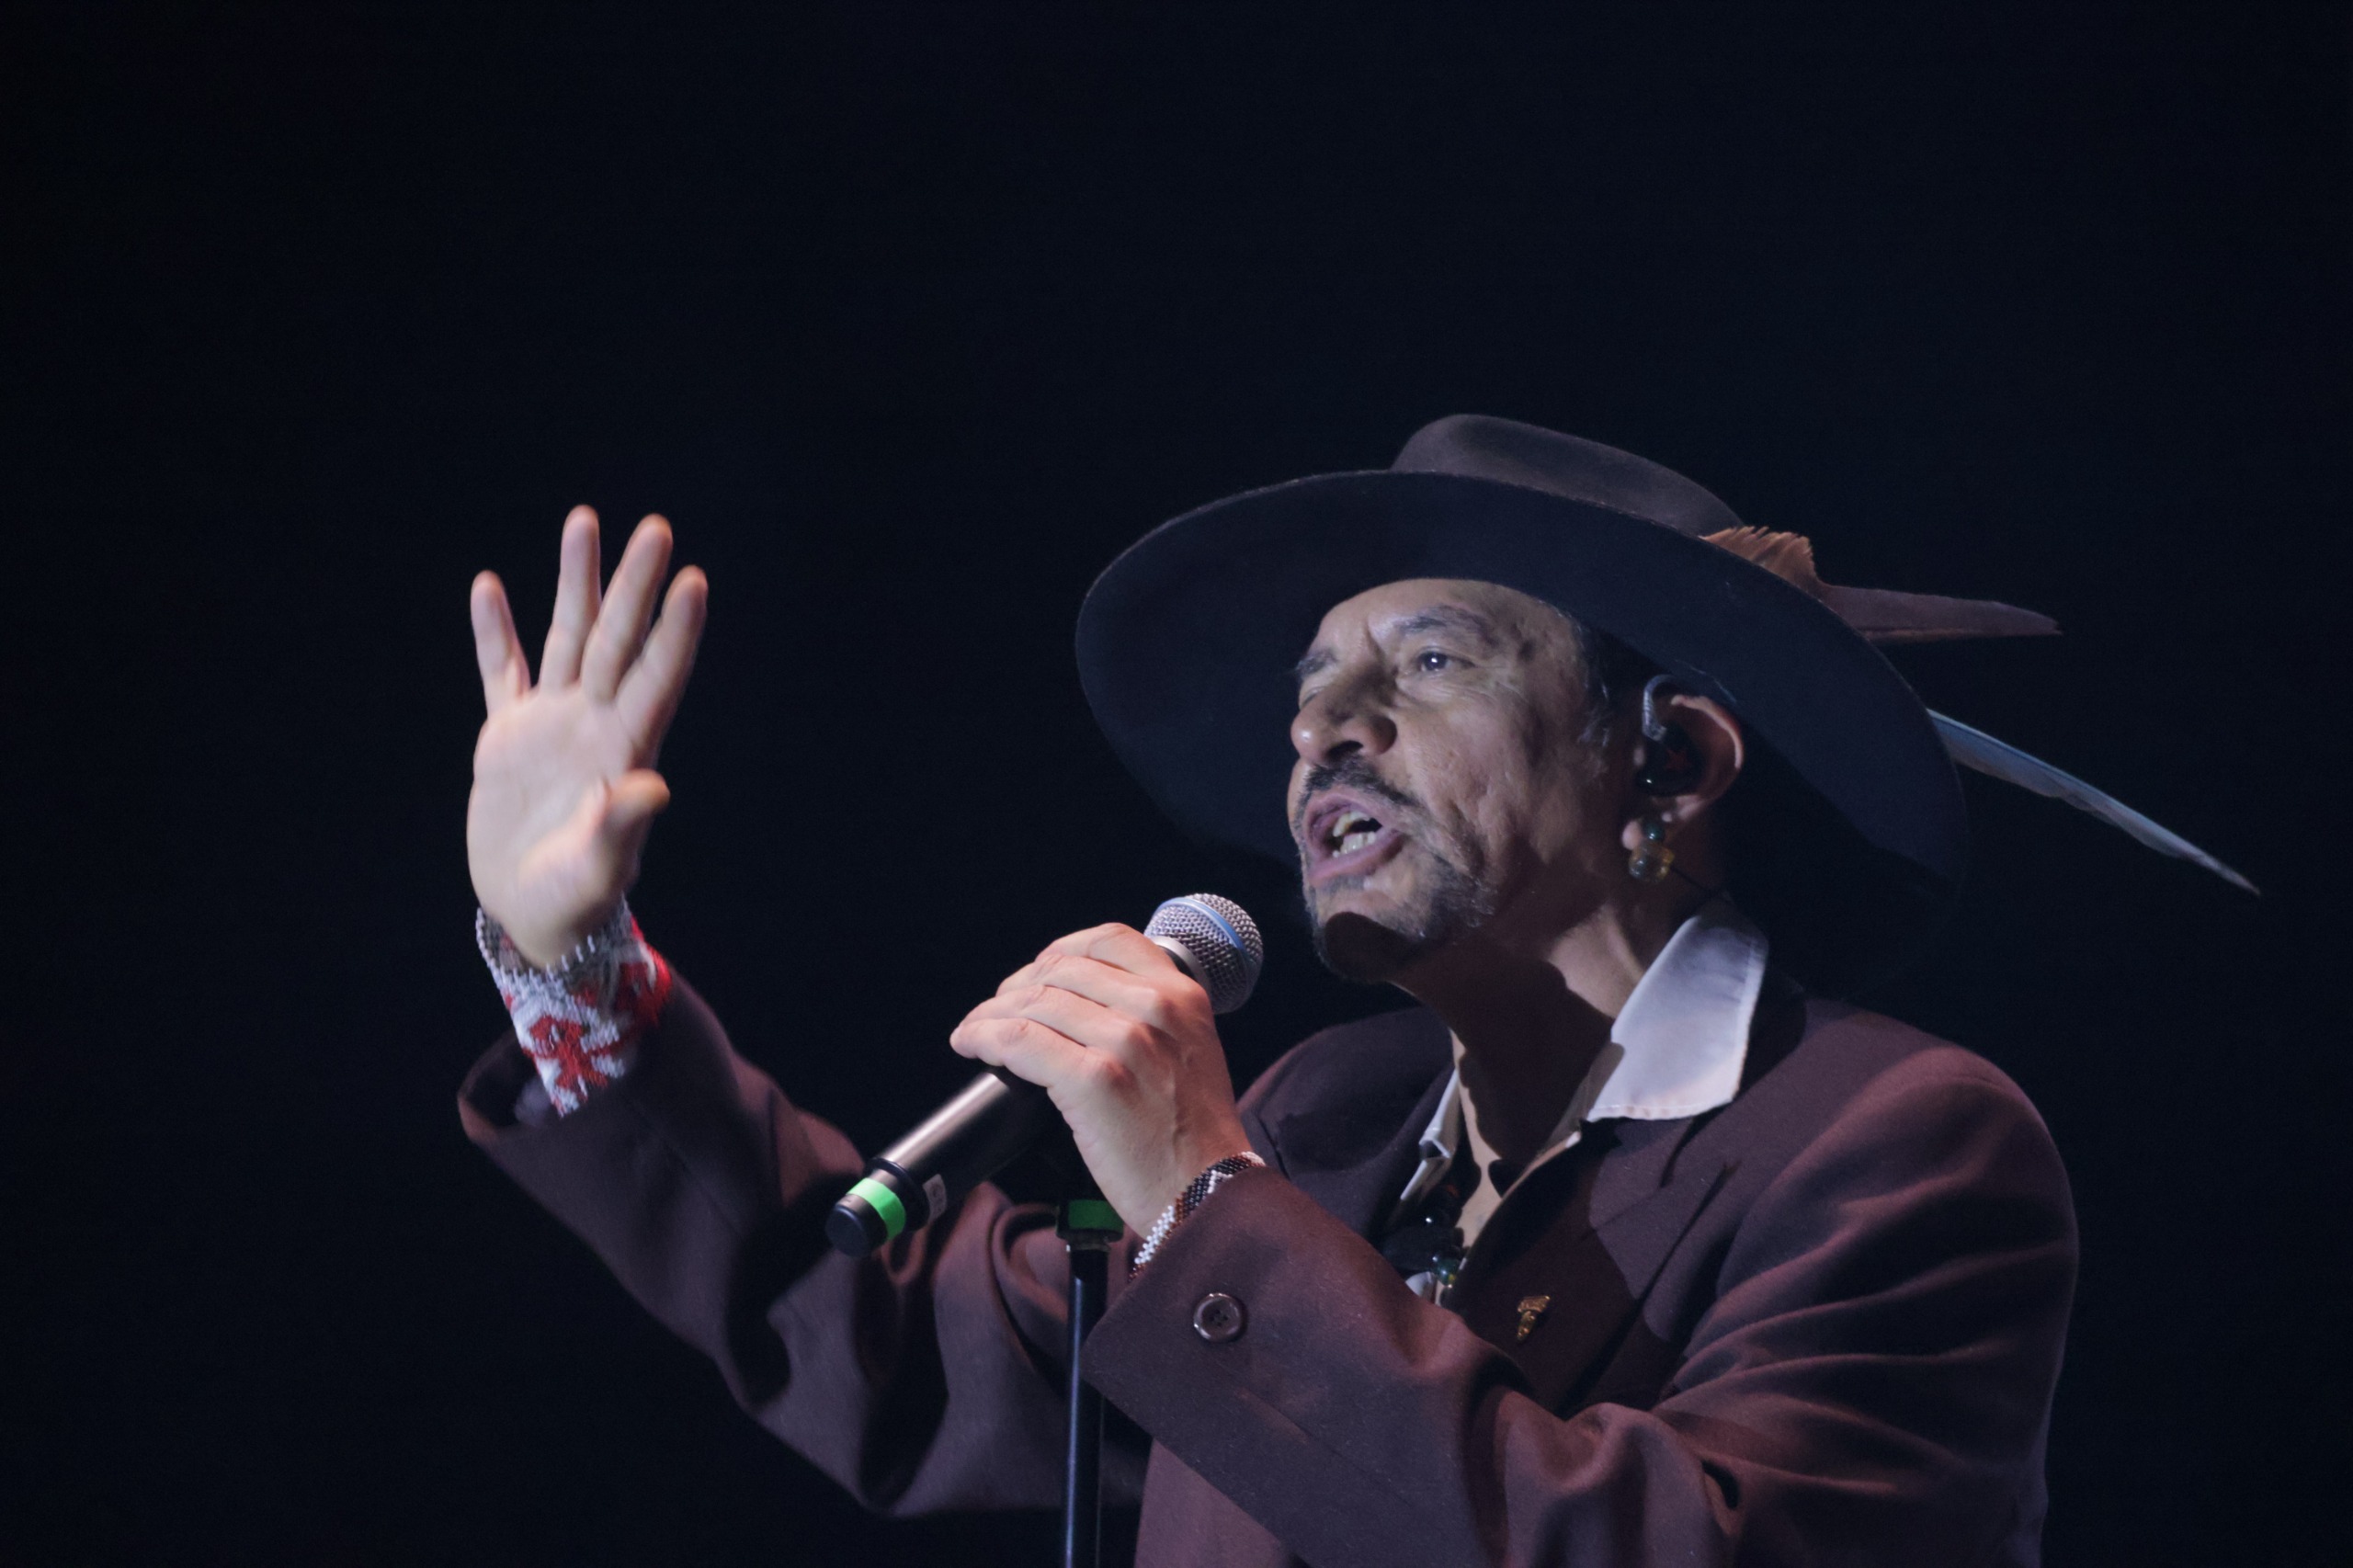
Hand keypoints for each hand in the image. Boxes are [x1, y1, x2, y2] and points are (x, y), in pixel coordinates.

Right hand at [467, 507, 707, 967]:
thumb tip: (650, 787)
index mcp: (626, 750)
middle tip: (655, 527)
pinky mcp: (507, 737)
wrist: (534, 914)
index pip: (657, 677)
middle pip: (618, 639)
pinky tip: (489, 587)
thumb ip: (622, 826)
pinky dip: (494, 633)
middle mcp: (595, 723)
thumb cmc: (576, 899)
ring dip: (576, 582)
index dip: (674, 631)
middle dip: (633, 584)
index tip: (693, 581)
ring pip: (568, 637)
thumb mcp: (600, 868)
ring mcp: (552, 723)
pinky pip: (502, 672)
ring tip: (584, 521)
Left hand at [950, 924, 1254, 1232]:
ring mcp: (1125, 1041)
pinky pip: (1018, 1040)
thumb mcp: (1192, 1049)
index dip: (1058, 951)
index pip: (1107, 939)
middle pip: (1060, 970)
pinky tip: (971, 1045)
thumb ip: (1152, 1017)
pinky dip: (984, 1037)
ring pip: (1032, 1003)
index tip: (1036, 974)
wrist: (1209, 1190)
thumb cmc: (1193, 1133)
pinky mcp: (1094, 1080)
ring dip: (990, 1014)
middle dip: (1016, 988)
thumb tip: (1079, 1004)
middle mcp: (1155, 1007)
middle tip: (996, 1011)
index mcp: (1181, 994)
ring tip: (975, 1031)